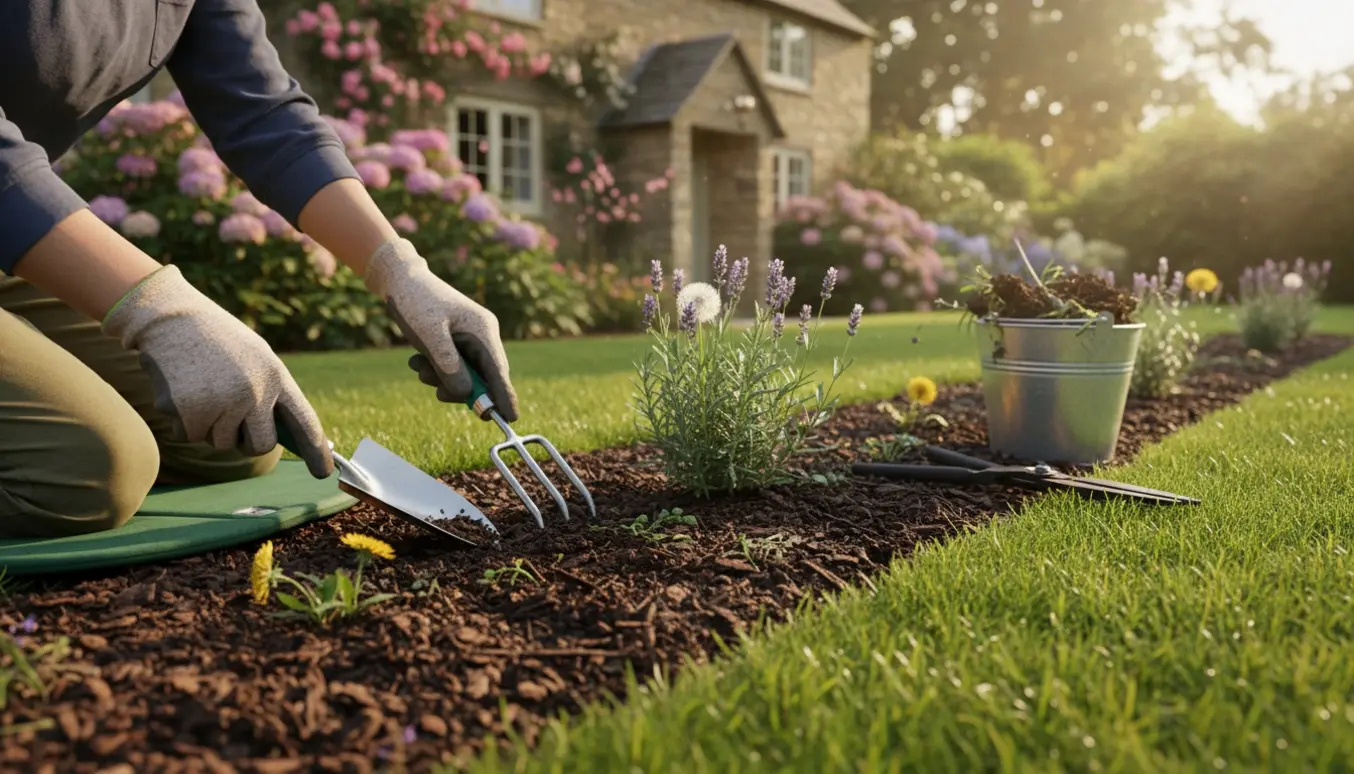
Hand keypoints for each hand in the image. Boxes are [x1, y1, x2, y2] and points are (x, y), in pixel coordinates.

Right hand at [101, 265, 333, 477]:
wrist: (170, 318)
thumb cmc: (216, 340)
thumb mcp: (255, 357)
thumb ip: (269, 391)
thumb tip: (281, 434)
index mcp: (276, 376)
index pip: (304, 421)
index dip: (316, 451)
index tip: (323, 473)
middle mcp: (255, 393)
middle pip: (260, 445)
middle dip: (247, 440)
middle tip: (231, 415)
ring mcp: (223, 404)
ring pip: (222, 443)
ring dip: (210, 425)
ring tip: (202, 387)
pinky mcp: (191, 413)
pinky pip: (192, 437)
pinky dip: (184, 421)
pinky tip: (182, 390)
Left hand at [363, 238, 518, 421]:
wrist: (399, 279)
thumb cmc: (415, 302)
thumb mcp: (430, 337)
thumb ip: (449, 366)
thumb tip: (467, 394)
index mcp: (483, 331)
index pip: (499, 371)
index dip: (504, 396)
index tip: (511, 419)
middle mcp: (482, 335)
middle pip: (483, 377)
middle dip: (460, 388)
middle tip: (438, 394)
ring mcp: (470, 338)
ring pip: (465, 374)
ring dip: (441, 378)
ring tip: (417, 365)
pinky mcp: (457, 341)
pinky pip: (453, 366)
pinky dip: (436, 369)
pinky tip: (417, 359)